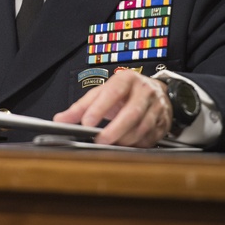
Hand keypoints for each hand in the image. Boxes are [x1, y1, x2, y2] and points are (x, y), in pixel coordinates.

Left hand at [53, 70, 172, 146]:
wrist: (154, 91)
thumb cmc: (124, 93)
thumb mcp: (101, 93)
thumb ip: (81, 107)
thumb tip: (60, 120)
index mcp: (126, 79)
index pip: (113, 92)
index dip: (99, 109)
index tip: (87, 123)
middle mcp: (144, 91)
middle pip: (131, 113)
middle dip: (114, 130)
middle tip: (99, 141)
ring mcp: (157, 106)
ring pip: (142, 128)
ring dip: (124, 140)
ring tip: (111, 144)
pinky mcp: (164, 122)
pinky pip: (150, 137)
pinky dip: (136, 144)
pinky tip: (126, 145)